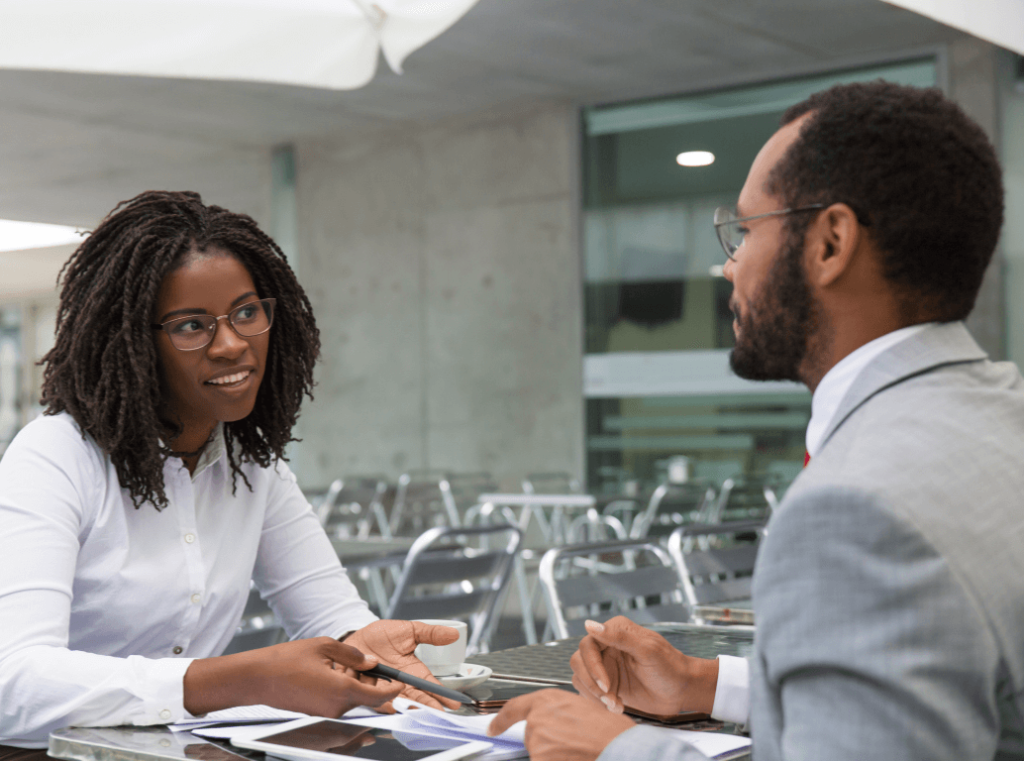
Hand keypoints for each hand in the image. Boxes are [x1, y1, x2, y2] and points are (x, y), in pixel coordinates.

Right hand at [183, 637, 402, 716]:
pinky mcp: (316, 716)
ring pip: (353, 706)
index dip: (394, 692)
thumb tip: (371, 662)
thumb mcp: (324, 646)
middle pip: (367, 703)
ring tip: (352, 673)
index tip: (401, 684)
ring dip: (358, 692)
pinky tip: (335, 680)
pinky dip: (343, 697)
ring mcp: (325, 715)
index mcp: (341, 690)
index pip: (379, 698)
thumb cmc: (285, 661)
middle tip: (377, 673)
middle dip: (376, 690)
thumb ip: (352, 654)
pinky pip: (338, 709)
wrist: (256, 679)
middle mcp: (336, 708)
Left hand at [344, 620, 461, 710]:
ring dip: (404, 706)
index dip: (440, 694)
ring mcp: (380, 688)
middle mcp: (397, 684)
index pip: (428, 685)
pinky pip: (370, 697)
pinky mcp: (361, 689)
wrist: (355, 635)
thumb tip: (454, 633)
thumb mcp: (409, 631)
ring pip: (393, 700)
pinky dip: (379, 702)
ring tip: (413, 709)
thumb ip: (430, 634)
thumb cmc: (383, 635)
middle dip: (426, 707)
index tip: (453, 703)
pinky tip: (388, 705)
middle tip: (437, 714)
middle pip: (414, 698)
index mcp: (411, 672)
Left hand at [488, 689, 634, 760]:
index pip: (513, 708)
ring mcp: (537, 740)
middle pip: (531, 737)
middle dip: (546, 743)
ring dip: (553, 756)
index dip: (500, 721)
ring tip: (577, 751)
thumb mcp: (580, 708)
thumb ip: (558, 714)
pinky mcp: (538, 759)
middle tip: (571, 744)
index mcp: (548, 699)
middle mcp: (537, 717)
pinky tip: (573, 758)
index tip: (493, 728)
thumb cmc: (609, 730)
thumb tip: (550, 725)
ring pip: (538, 753)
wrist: (618, 746)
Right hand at [570, 617, 718, 714]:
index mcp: (616, 631)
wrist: (682, 691)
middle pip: (579, 661)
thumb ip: (619, 636)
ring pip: (580, 677)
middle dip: (592, 683)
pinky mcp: (607, 684)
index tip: (606, 684)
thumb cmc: (670, 667)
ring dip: (595, 695)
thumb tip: (589, 623)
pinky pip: (588, 692)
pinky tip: (617, 706)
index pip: (587, 644)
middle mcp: (607, 646)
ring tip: (615, 704)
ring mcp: (606, 666)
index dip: (592, 665)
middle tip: (610, 696)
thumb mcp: (647, 650)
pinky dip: (598, 703)